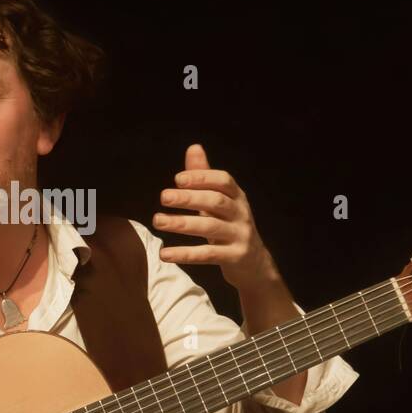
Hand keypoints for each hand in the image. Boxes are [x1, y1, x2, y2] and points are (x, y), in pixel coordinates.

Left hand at [153, 143, 276, 293]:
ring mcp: (240, 236)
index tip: (177, 179)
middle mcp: (241, 213)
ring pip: (210, 227)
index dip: (201, 178)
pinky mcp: (235, 257)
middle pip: (216, 201)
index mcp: (237, 197)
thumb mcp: (219, 201)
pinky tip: (165, 254)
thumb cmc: (230, 226)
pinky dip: (185, 254)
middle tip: (163, 197)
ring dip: (181, 223)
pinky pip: (208, 255)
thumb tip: (193, 147)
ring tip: (157, 221)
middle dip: (189, 198)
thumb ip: (205, 177)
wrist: (254, 264)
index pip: (223, 181)